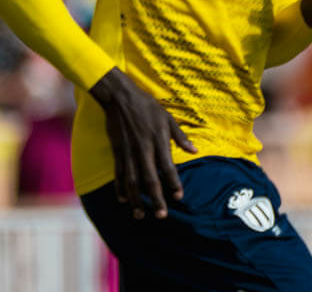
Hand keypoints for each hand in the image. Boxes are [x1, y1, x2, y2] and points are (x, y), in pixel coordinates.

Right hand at [90, 69, 196, 219]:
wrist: (119, 96)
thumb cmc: (146, 105)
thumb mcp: (167, 117)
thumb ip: (179, 136)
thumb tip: (194, 151)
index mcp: (158, 141)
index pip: (168, 168)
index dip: (174, 184)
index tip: (178, 197)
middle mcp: (143, 149)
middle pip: (150, 179)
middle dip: (156, 199)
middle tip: (161, 216)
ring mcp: (128, 152)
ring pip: (132, 181)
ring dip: (137, 200)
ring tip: (140, 215)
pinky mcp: (117, 151)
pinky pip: (119, 173)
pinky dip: (120, 187)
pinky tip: (123, 199)